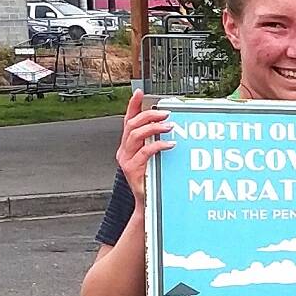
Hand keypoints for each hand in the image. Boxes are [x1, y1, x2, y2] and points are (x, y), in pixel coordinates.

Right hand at [116, 89, 173, 204]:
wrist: (147, 202)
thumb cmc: (153, 178)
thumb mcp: (154, 158)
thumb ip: (156, 142)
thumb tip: (171, 126)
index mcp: (128, 145)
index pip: (128, 120)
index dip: (133, 105)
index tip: (139, 92)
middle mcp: (124, 150)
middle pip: (132, 125)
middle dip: (149, 116)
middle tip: (166, 113)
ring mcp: (126, 159)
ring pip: (135, 135)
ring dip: (154, 128)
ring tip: (169, 127)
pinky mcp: (132, 169)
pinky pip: (144, 152)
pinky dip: (158, 146)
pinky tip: (170, 144)